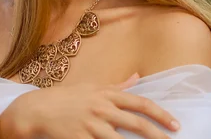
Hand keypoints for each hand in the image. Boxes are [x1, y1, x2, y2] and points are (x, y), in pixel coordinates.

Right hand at [0, 73, 180, 138]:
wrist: (35, 110)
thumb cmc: (66, 98)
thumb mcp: (92, 87)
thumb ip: (117, 86)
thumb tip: (137, 77)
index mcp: (106, 94)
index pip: (140, 103)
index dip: (160, 114)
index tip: (175, 124)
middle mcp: (101, 108)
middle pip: (136, 123)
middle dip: (158, 135)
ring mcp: (90, 125)